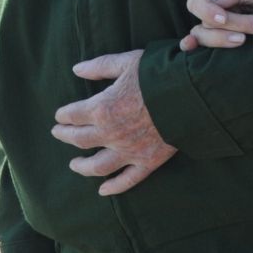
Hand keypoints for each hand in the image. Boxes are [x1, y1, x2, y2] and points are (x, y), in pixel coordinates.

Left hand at [51, 51, 176, 196]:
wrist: (193, 93)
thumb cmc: (160, 73)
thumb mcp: (128, 62)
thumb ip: (100, 66)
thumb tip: (76, 69)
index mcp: (102, 108)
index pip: (72, 115)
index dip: (63, 115)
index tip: (60, 115)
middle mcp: (110, 134)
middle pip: (79, 140)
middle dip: (66, 136)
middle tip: (59, 134)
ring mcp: (129, 151)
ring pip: (97, 166)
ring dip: (81, 167)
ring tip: (74, 165)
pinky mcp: (148, 161)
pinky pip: (127, 179)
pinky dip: (114, 187)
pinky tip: (103, 190)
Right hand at [178, 0, 252, 51]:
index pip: (198, 2)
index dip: (206, 12)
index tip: (223, 19)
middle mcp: (213, 13)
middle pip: (205, 23)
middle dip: (232, 25)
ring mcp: (215, 30)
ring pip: (203, 36)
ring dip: (221, 39)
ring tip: (244, 40)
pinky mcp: (222, 44)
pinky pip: (200, 48)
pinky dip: (192, 50)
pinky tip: (192, 49)